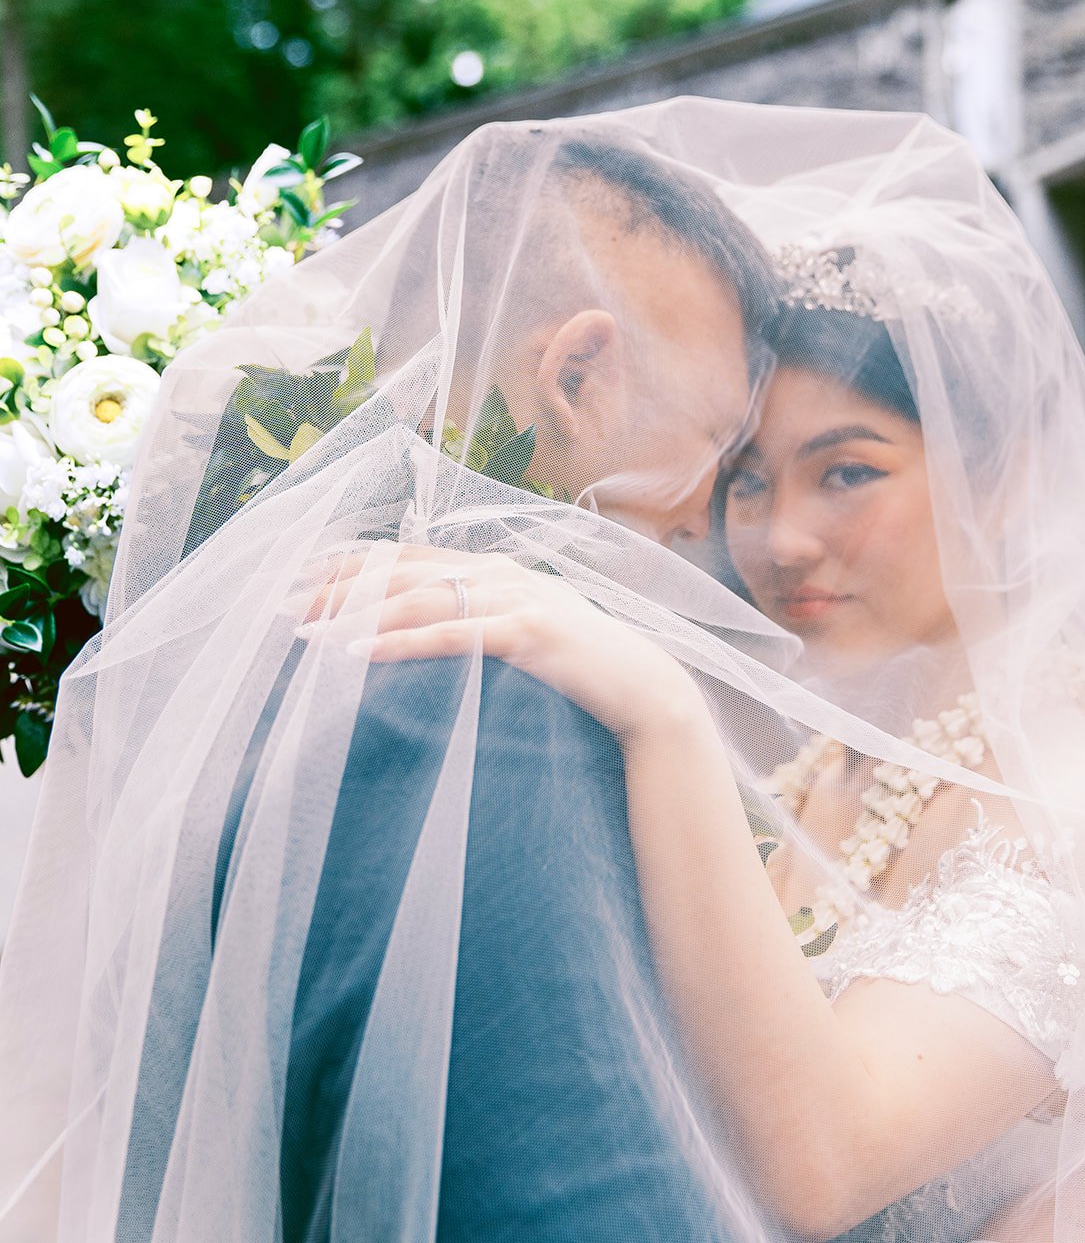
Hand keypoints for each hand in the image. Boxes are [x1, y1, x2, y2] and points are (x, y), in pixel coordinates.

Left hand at [295, 544, 706, 745]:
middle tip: (283, 605)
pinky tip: (362, 652)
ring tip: (308, 632)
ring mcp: (516, 598)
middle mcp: (500, 571)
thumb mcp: (521, 630)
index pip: (406, 556)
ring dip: (358, 614)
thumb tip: (422, 623)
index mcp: (493, 566)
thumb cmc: (578, 666)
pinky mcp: (528, 632)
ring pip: (420, 597)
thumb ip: (477, 617)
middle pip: (402, 571)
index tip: (299, 580)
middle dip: (338, 587)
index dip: (350, 565)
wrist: (643, 688)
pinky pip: (451, 634)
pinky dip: (402, 641)